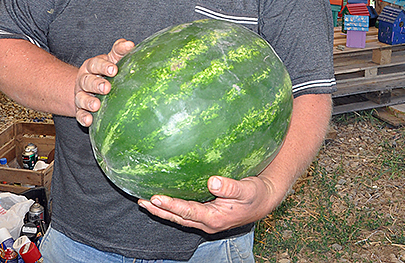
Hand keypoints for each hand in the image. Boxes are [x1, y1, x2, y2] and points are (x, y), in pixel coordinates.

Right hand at [74, 39, 133, 126]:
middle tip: (107, 88)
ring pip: (81, 98)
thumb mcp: (112, 59)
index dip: (104, 66)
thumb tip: (130, 44)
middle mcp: (84, 80)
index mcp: (92, 66)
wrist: (89, 86)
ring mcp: (81, 95)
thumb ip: (119, 50)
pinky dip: (83, 117)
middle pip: (87, 81)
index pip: (95, 64)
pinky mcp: (80, 109)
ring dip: (88, 102)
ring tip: (96, 106)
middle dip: (96, 84)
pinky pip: (79, 114)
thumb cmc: (106, 71)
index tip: (114, 70)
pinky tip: (89, 121)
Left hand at [137, 174, 280, 233]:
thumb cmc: (255, 194)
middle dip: (159, 211)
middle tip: (142, 201)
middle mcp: (207, 223)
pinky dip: (172, 208)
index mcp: (215, 218)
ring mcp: (205, 221)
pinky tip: (163, 199)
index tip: (156, 197)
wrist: (263, 202)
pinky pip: (185, 213)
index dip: (171, 205)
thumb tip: (212, 181)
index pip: (188, 211)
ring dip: (162, 211)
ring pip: (179, 217)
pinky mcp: (206, 215)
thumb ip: (230, 186)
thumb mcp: (247, 189)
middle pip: (178, 218)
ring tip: (145, 201)